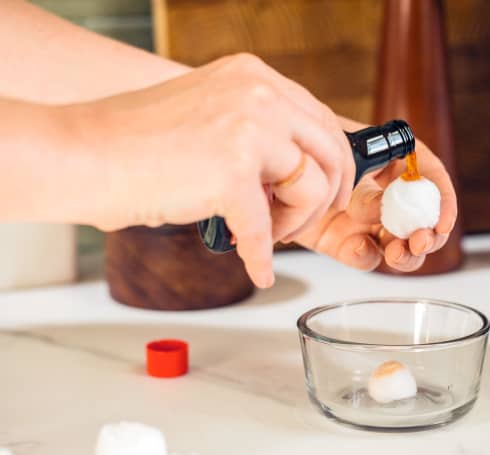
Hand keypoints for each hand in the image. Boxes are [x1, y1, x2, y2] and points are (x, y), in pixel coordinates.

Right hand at [65, 54, 353, 287]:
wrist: (81, 155)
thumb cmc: (135, 144)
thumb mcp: (212, 116)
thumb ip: (258, 133)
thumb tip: (297, 170)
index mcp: (255, 77)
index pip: (322, 120)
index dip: (333, 163)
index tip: (329, 189)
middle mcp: (258, 94)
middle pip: (331, 152)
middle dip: (327, 196)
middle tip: (305, 220)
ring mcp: (248, 130)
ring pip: (313, 187)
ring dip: (295, 223)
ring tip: (266, 234)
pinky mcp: (232, 172)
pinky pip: (267, 229)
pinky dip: (262, 256)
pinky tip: (257, 268)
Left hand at [295, 130, 457, 272]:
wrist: (260, 168)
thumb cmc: (298, 142)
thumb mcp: (335, 144)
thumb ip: (366, 164)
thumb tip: (393, 185)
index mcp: (387, 162)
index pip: (427, 178)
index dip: (442, 198)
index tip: (442, 217)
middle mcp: (380, 193)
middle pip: (420, 219)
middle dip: (429, 234)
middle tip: (421, 240)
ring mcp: (362, 220)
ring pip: (398, 245)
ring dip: (406, 254)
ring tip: (398, 251)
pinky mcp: (340, 242)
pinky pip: (363, 257)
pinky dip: (366, 256)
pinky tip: (358, 247)